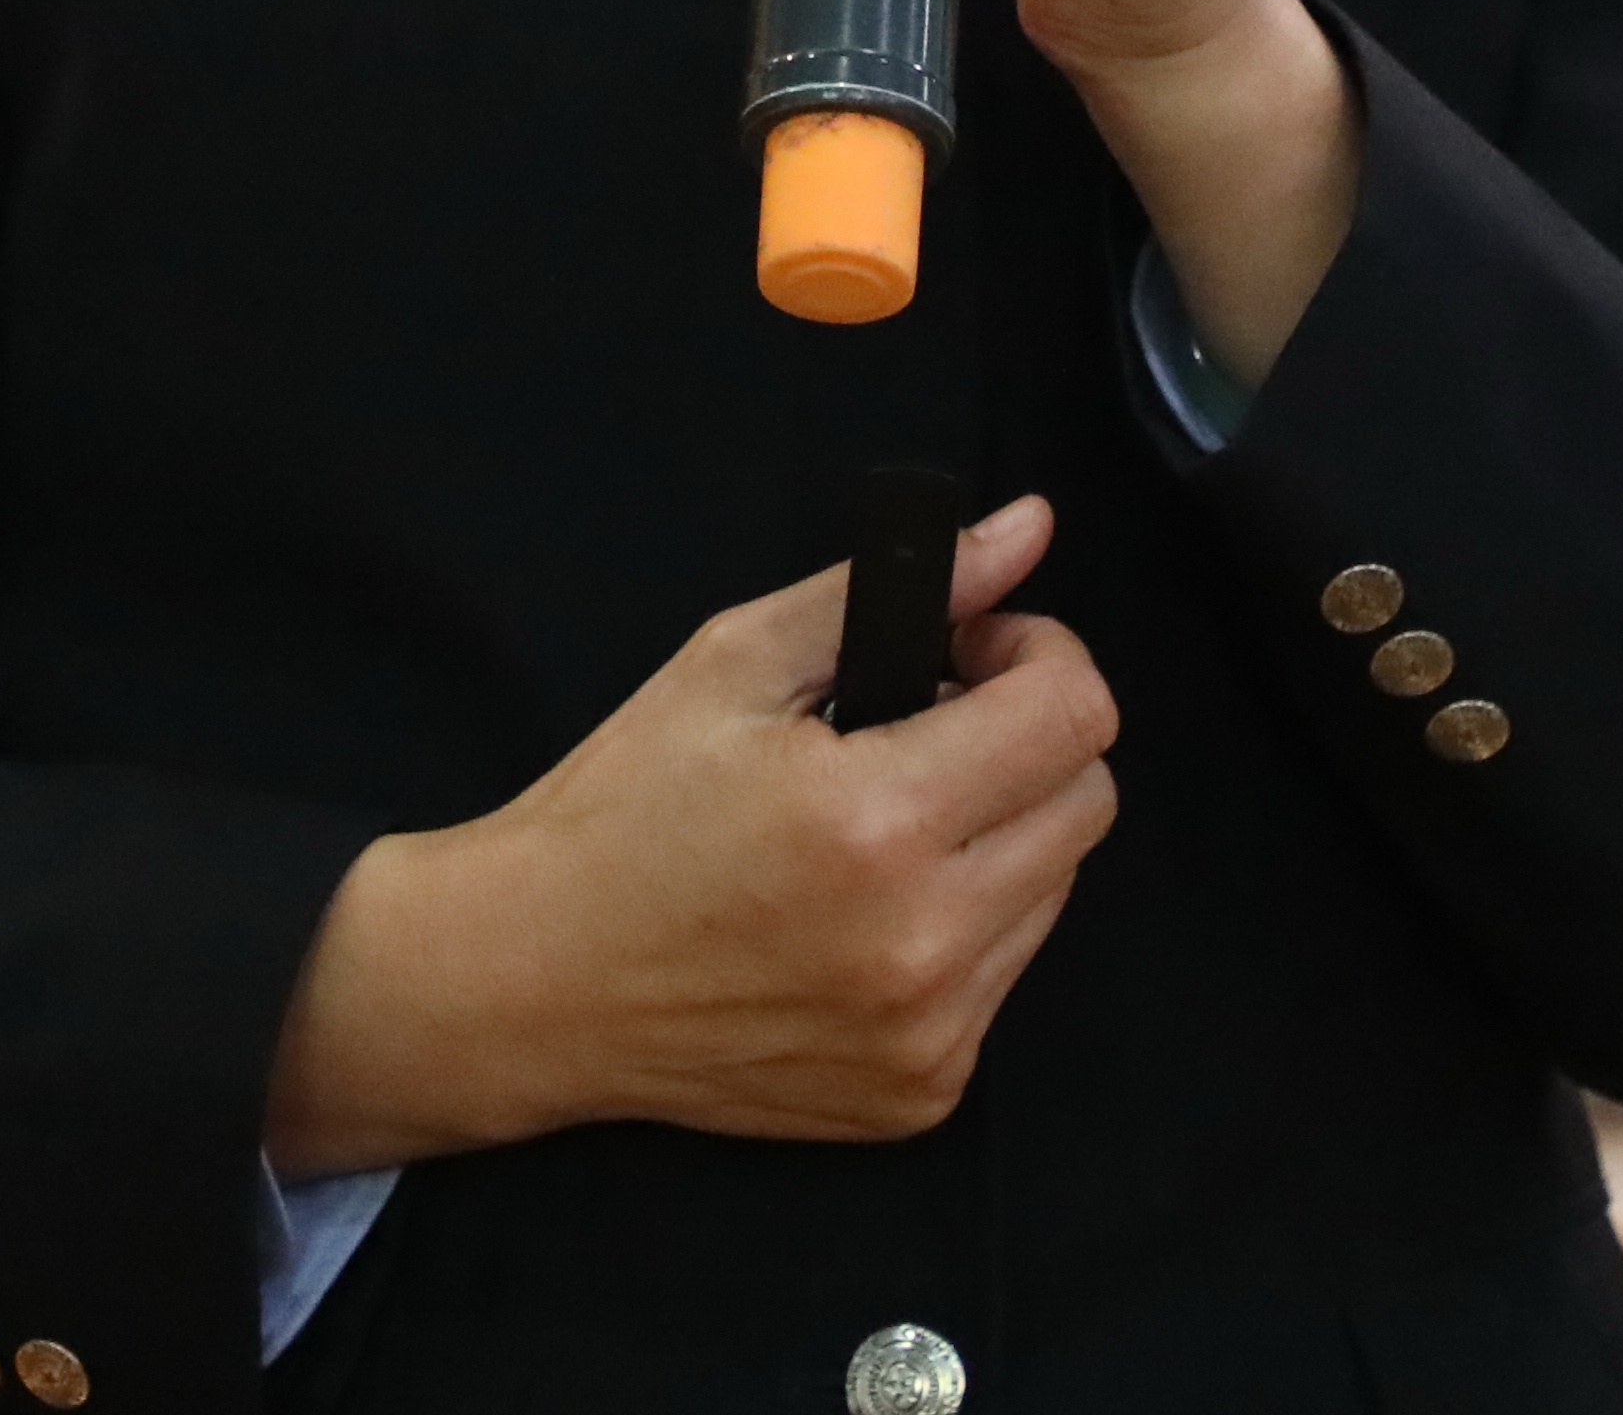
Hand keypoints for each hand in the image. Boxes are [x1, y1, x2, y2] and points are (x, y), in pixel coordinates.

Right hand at [265, 497, 1117, 1171]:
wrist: (534, 983)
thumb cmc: (622, 811)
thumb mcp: (735, 663)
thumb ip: (894, 591)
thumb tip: (1026, 529)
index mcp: (877, 820)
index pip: (1075, 716)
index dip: (1037, 654)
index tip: (971, 652)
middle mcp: (921, 941)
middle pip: (1088, 803)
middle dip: (1028, 740)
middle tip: (928, 724)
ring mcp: (930, 1033)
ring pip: (1055, 890)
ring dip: (999, 835)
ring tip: (885, 822)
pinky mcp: (922, 1093)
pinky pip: (1003, 978)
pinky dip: (960, 927)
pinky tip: (864, 909)